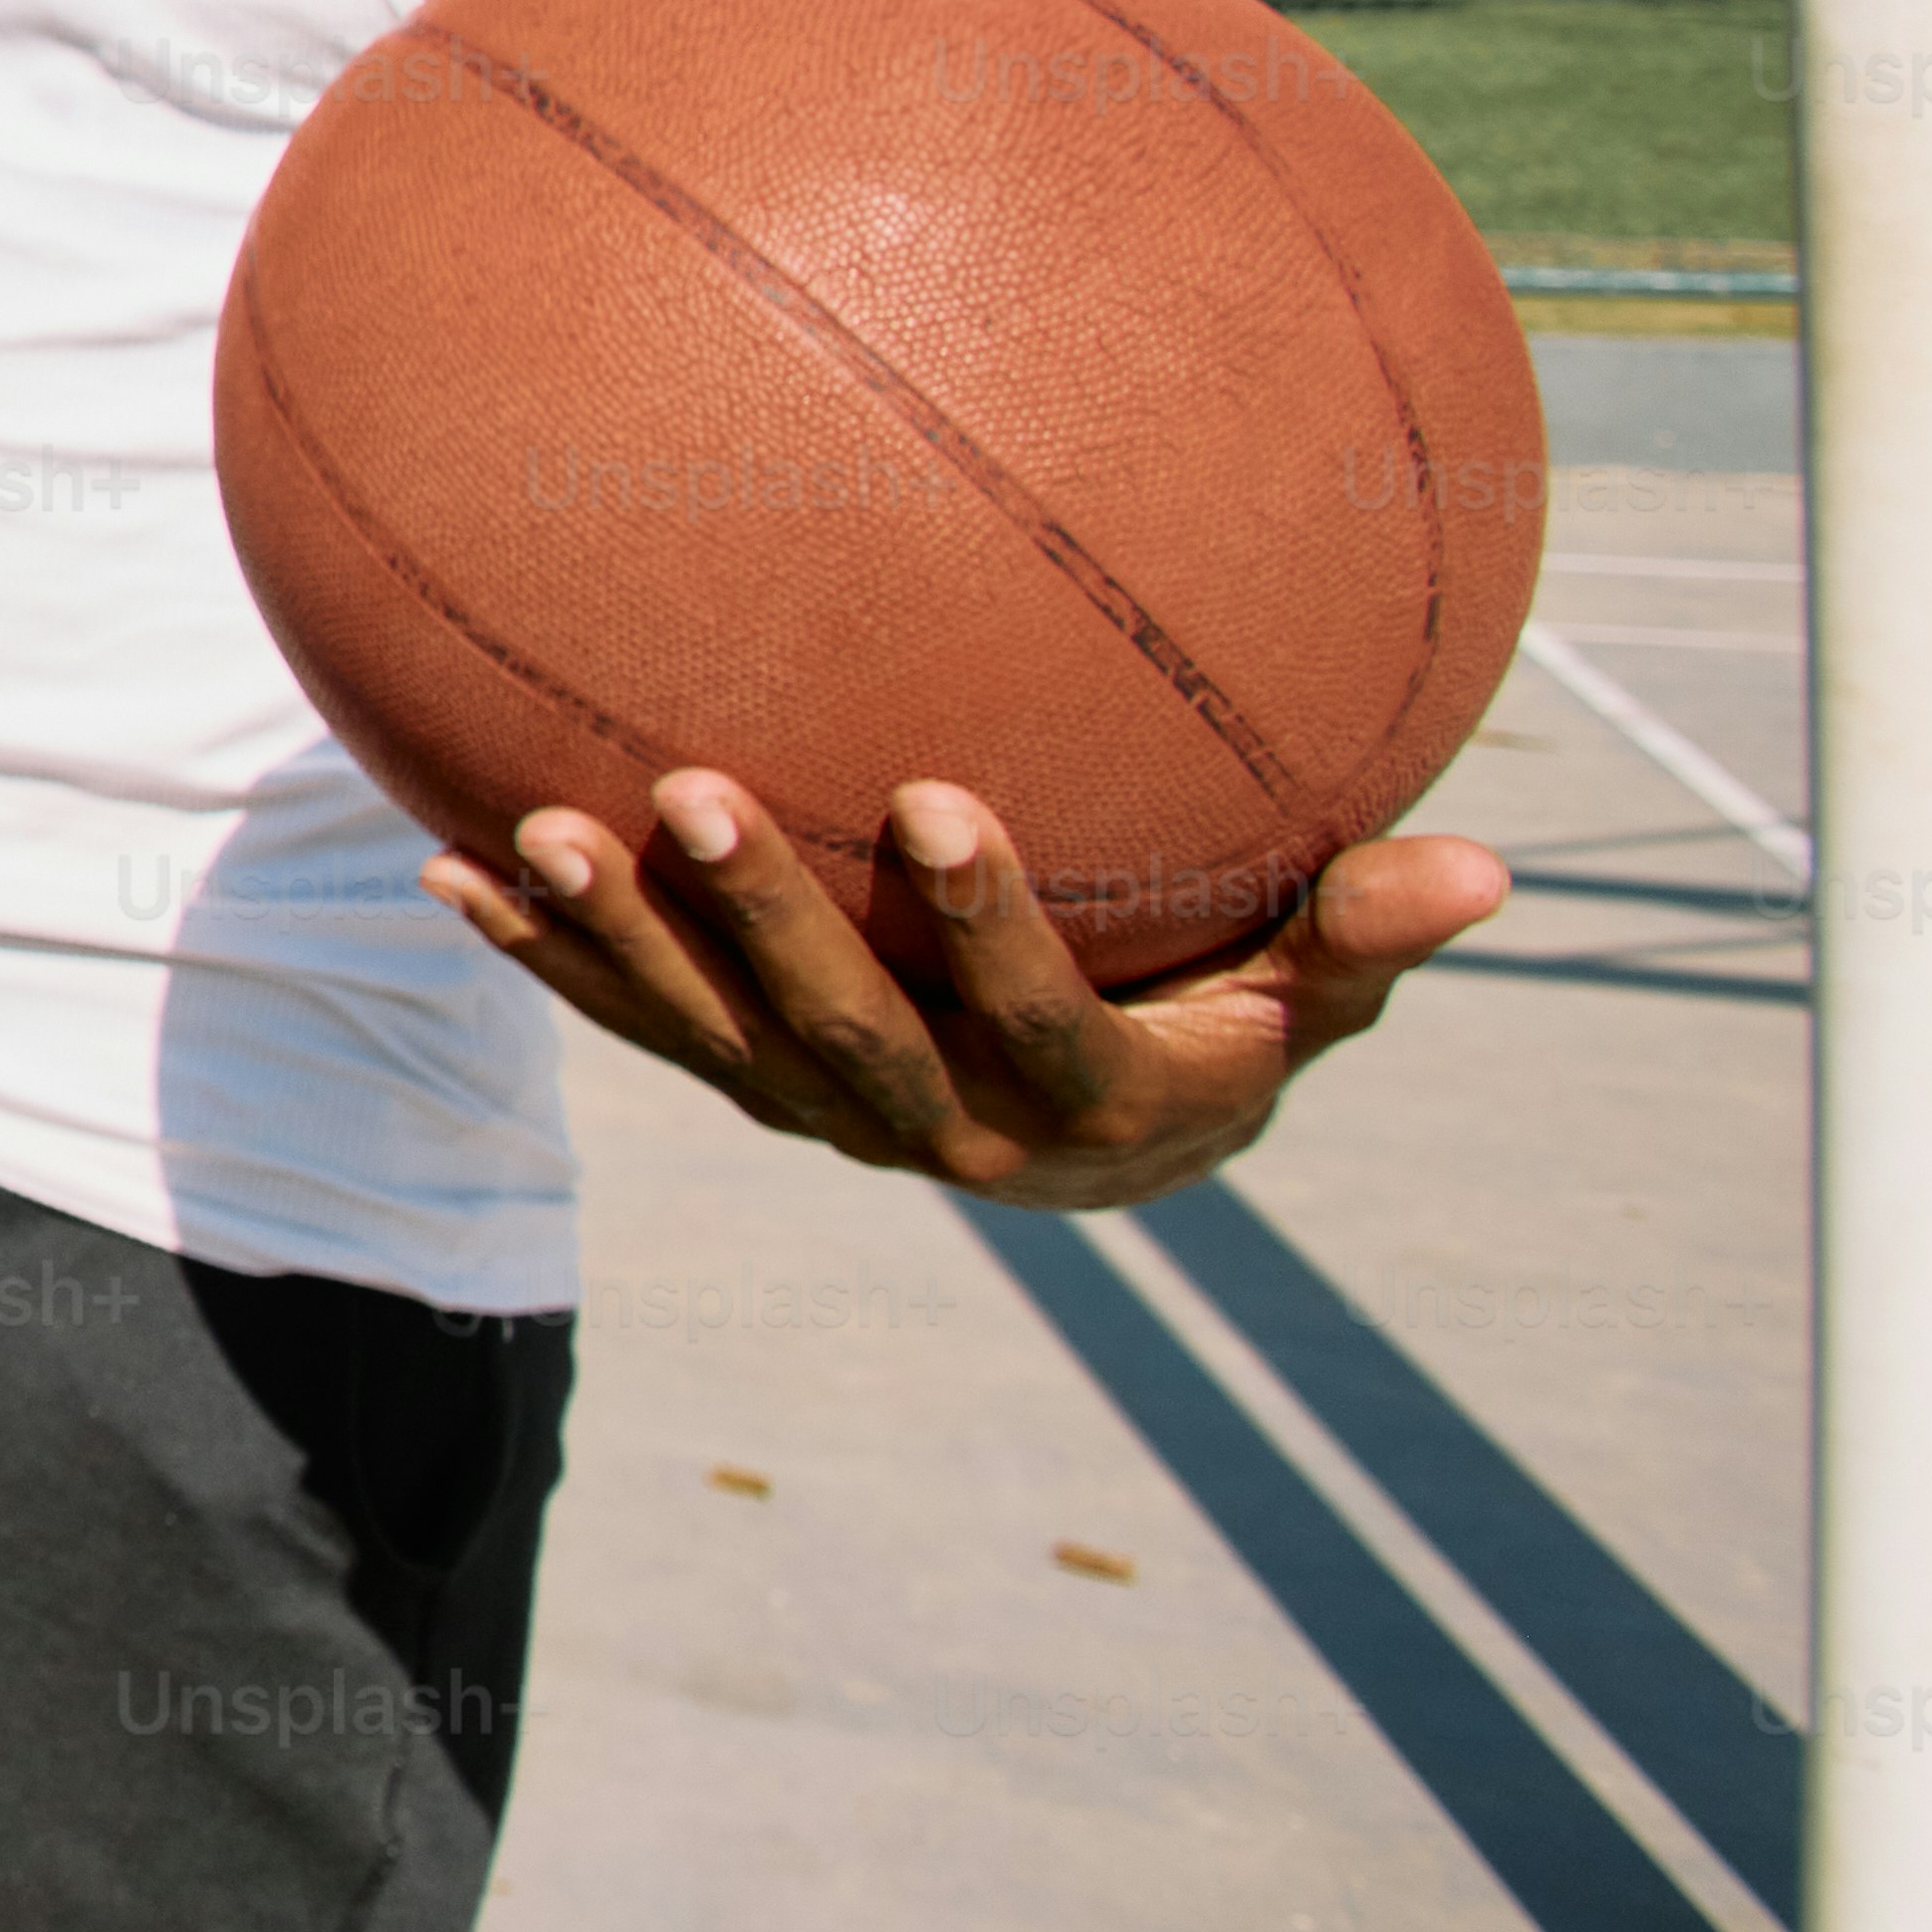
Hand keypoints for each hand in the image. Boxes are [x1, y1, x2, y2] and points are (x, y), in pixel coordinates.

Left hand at [421, 772, 1505, 1212]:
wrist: (1110, 1145)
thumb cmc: (1226, 1020)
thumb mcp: (1309, 997)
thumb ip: (1367, 937)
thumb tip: (1485, 863)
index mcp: (1084, 1104)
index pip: (1028, 1015)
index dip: (983, 922)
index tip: (934, 798)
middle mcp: (941, 1126)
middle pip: (837, 1033)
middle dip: (757, 918)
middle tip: (684, 786)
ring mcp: (826, 1111)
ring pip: (709, 1039)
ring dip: (614, 941)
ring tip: (524, 835)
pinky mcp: (746, 1080)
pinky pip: (635, 1024)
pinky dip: (545, 958)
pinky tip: (446, 869)